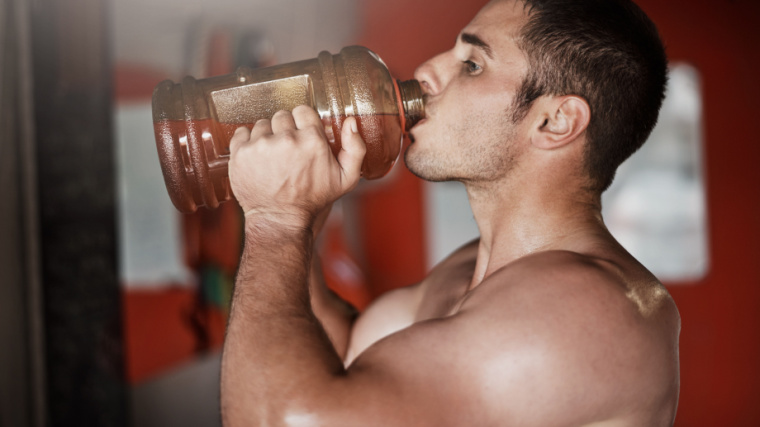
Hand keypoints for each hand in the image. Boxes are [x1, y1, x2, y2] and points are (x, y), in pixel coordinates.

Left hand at [228, 106, 365, 229]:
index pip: (303, 111)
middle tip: (287, 150)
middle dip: (285, 129)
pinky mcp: (241, 153)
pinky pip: (242, 132)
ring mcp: (261, 145)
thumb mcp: (346, 179)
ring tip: (272, 156)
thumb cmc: (312, 200)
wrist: (280, 220)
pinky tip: (256, 156)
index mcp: (311, 140)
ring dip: (267, 136)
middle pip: (282, 116)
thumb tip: (350, 122)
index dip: (302, 122)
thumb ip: (355, 148)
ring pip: (262, 124)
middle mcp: (286, 139)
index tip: (301, 136)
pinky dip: (247, 141)